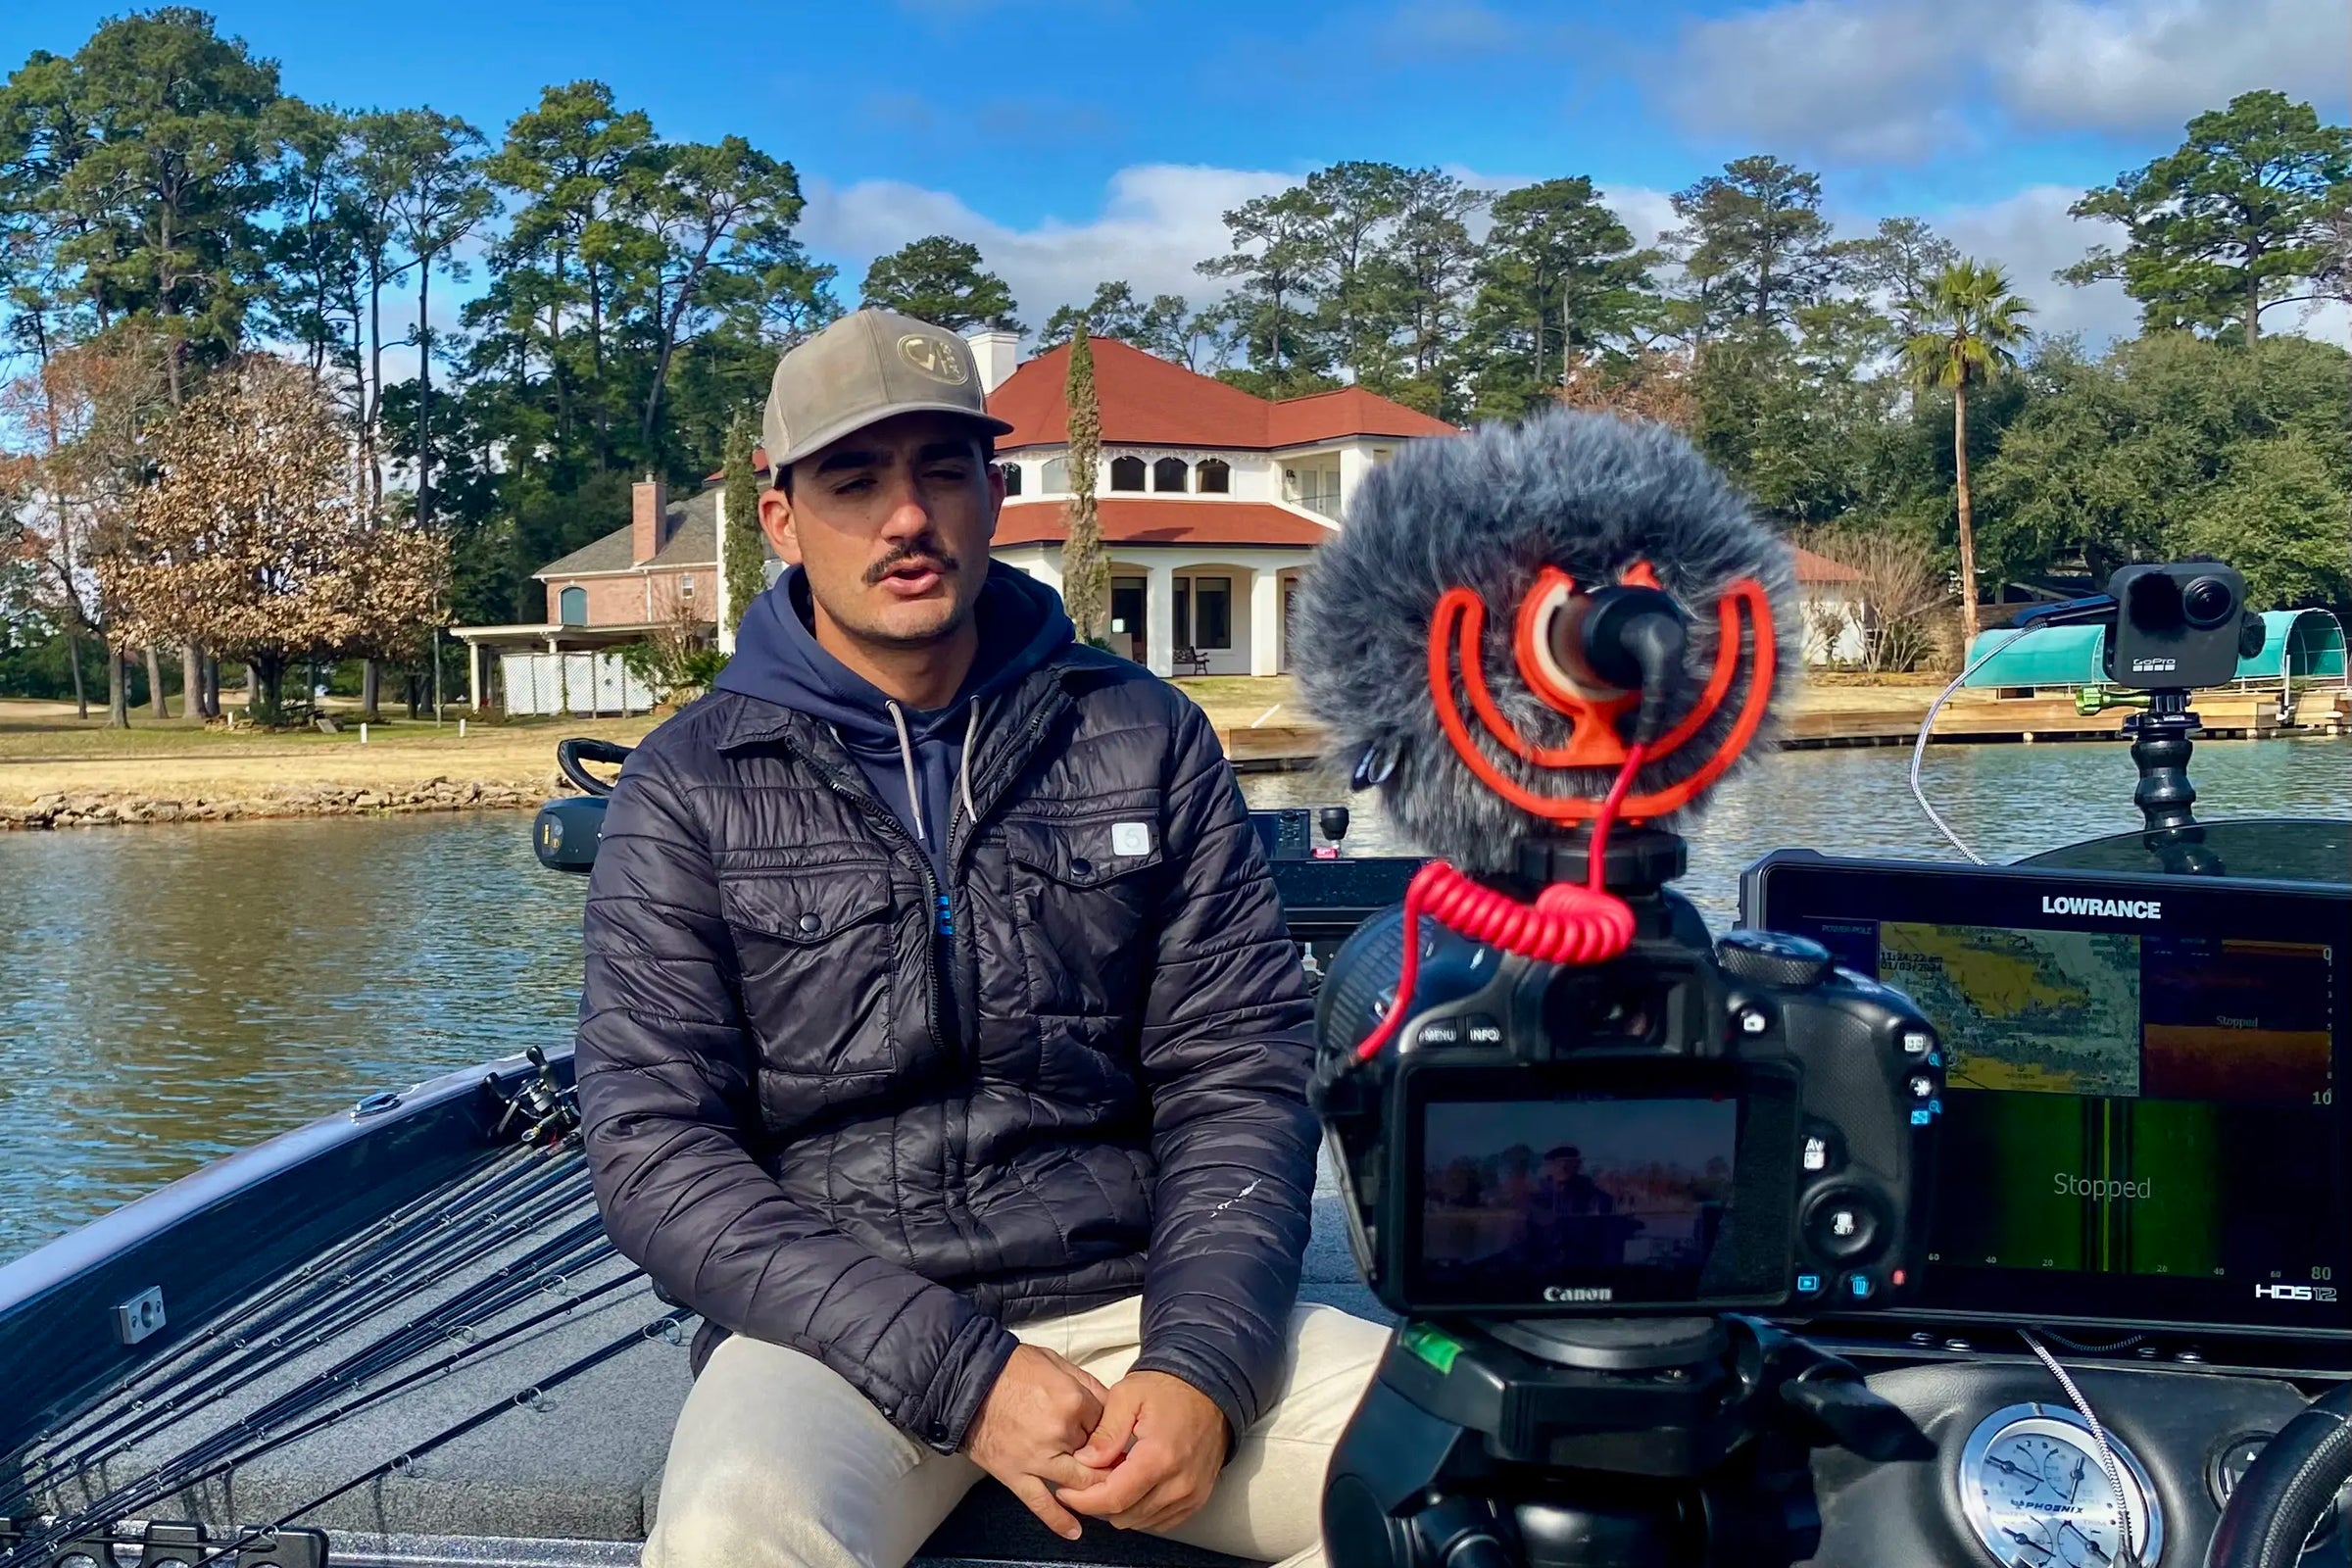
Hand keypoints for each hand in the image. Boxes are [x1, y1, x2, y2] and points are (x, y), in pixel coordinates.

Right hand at [965, 1345, 1114, 1540]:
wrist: (967, 1381)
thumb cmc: (1011, 1368)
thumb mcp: (1057, 1363)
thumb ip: (1088, 1385)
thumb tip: (1111, 1405)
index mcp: (1073, 1402)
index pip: (1109, 1426)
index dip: (1111, 1430)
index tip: (1112, 1435)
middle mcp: (1060, 1433)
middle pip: (1098, 1458)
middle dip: (1108, 1463)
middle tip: (1116, 1467)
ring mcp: (1037, 1458)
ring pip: (1078, 1483)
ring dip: (1092, 1490)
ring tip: (1101, 1493)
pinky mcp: (1015, 1474)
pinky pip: (1040, 1503)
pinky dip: (1059, 1520)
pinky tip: (1074, 1530)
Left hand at [1055, 1371, 1229, 1533]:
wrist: (1210, 1387)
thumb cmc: (1169, 1388)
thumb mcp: (1128, 1395)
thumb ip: (1105, 1432)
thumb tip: (1084, 1462)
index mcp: (1159, 1457)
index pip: (1113, 1499)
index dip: (1083, 1500)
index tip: (1065, 1492)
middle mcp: (1179, 1483)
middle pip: (1125, 1515)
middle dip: (1098, 1503)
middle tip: (1085, 1481)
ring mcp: (1191, 1494)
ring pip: (1141, 1521)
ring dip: (1120, 1508)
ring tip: (1110, 1480)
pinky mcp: (1197, 1498)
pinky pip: (1161, 1521)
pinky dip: (1141, 1510)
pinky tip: (1133, 1487)